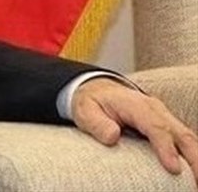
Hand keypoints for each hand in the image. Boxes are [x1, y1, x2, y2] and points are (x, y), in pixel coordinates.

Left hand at [72, 77, 197, 183]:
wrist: (98, 90)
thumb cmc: (92, 103)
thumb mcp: (85, 111)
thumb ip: (97, 123)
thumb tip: (112, 137)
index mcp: (136, 105)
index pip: (156, 126)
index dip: (166, 148)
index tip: (174, 169)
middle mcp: (156, 110)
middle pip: (181, 134)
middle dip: (194, 159)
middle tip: (195, 184)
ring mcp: (164, 117)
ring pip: (188, 138)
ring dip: (197, 160)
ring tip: (196, 183)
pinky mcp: (168, 126)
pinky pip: (185, 141)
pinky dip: (193, 157)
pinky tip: (193, 174)